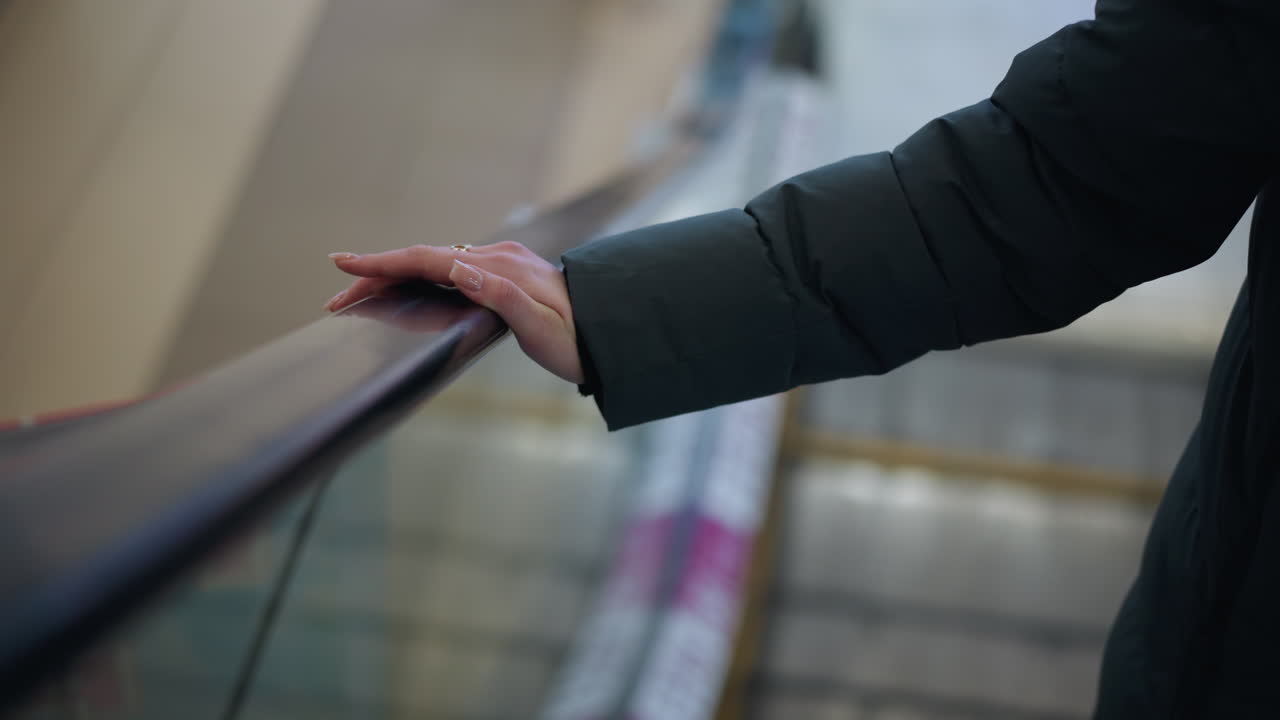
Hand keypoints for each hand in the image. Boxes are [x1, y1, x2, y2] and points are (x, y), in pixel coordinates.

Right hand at [325, 243, 583, 383]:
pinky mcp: (505, 273)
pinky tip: (408, 286)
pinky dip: (420, 276)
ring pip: (435, 263)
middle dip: (377, 272)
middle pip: (424, 259)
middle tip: (338, 291)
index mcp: (500, 268)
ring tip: (360, 290)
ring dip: (395, 274)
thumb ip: (501, 295)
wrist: (613, 331)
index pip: (429, 259)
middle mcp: (497, 257)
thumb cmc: (577, 340)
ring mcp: (501, 262)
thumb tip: (460, 269)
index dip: (384, 262)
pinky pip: (451, 269)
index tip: (345, 264)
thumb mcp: (540, 327)